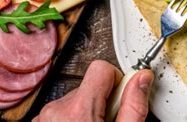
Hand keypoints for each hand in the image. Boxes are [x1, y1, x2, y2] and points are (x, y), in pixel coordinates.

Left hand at [33, 60, 153, 121]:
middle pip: (89, 86)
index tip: (120, 98)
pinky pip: (60, 112)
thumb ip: (134, 106)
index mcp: (80, 109)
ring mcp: (44, 119)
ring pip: (75, 100)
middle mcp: (56, 110)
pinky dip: (71, 120)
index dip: (116, 81)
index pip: (101, 69)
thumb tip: (142, 77)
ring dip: (86, 112)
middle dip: (102, 101)